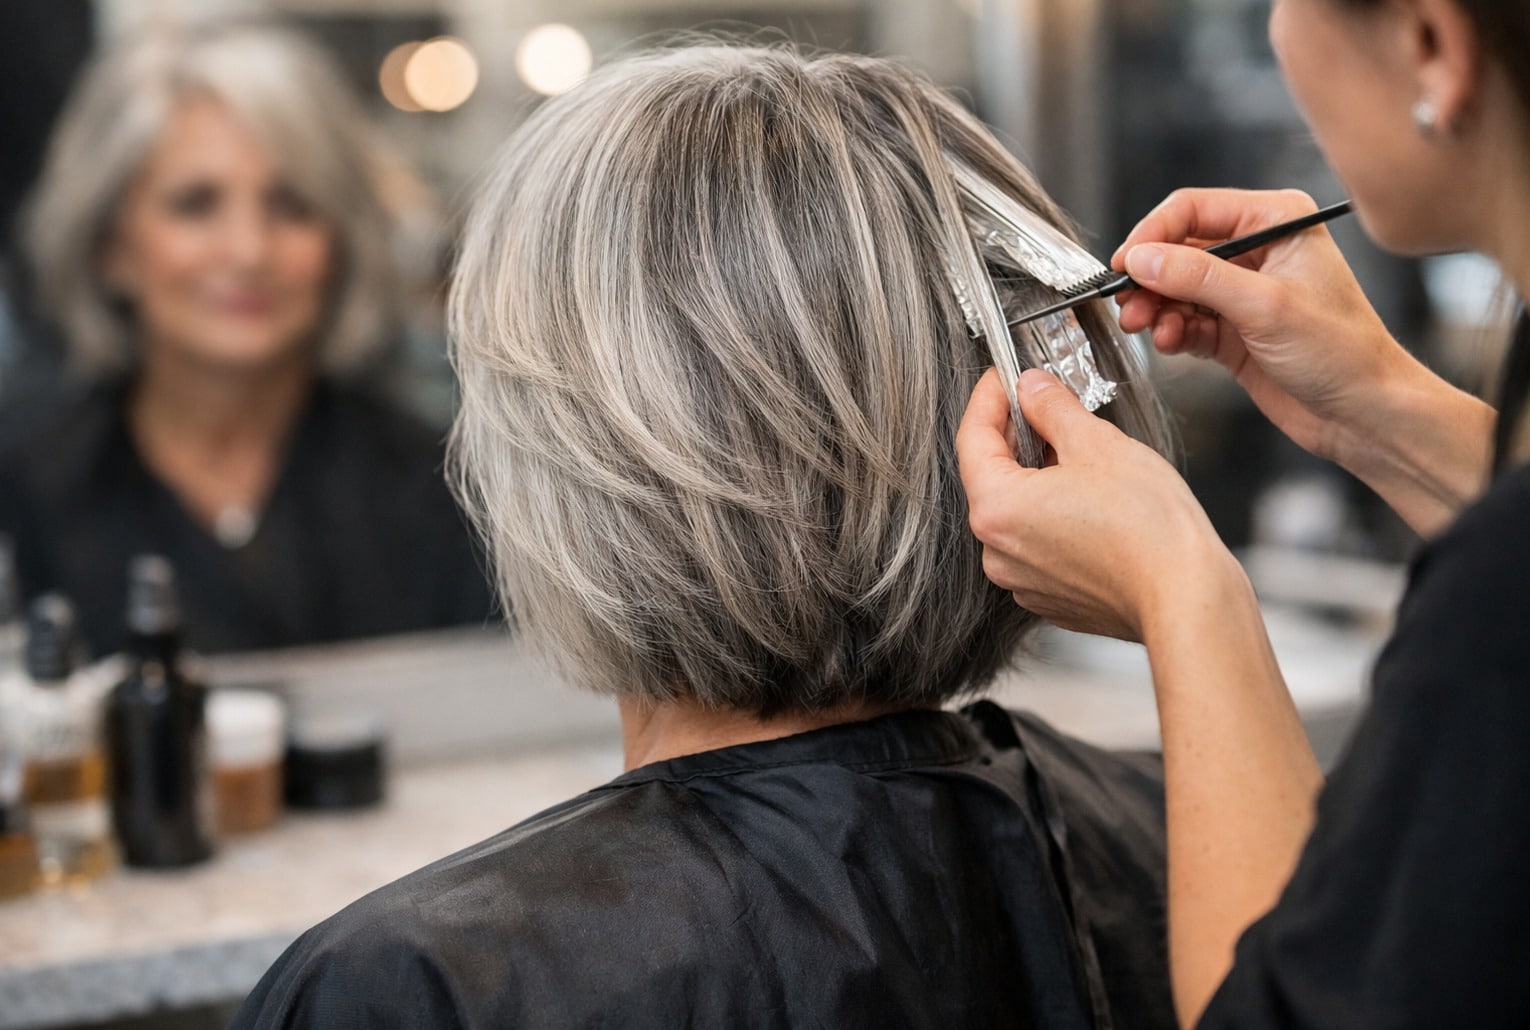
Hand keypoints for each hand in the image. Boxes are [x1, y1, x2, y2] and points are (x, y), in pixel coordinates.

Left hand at [957, 367, 1238, 642]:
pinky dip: (1052, 514)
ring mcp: (1021, 580)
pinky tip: (1088, 498)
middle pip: (991, 476)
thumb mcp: (1098, 444)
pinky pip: (1037, 543)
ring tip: (1077, 452)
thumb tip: (1032, 388)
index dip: (989, 398)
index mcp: (997, 509)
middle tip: (1046, 404)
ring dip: (1037, 476)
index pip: (972, 438)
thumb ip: (1053, 408)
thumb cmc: (1149, 528)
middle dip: (1017, 436)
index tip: (1004, 376)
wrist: (1187, 598)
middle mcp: (997, 551)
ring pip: (1017, 511)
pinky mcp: (1049, 596)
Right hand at [1112, 188, 1405, 462]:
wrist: (1364, 414)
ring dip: (1155, 307)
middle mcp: (1258, 250)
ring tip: (1144, 327)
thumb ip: (1199, 278)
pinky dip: (1171, 330)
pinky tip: (1170, 343)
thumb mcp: (1265, 306)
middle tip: (1128, 304)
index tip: (1125, 264)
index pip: (1194, 209)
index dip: (1153, 234)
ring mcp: (1243, 291)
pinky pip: (1185, 320)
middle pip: (1178, 249)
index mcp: (1277, 221)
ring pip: (1176, 287)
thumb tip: (1141, 259)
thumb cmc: (1342, 351)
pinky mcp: (1232, 329)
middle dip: (1150, 278)